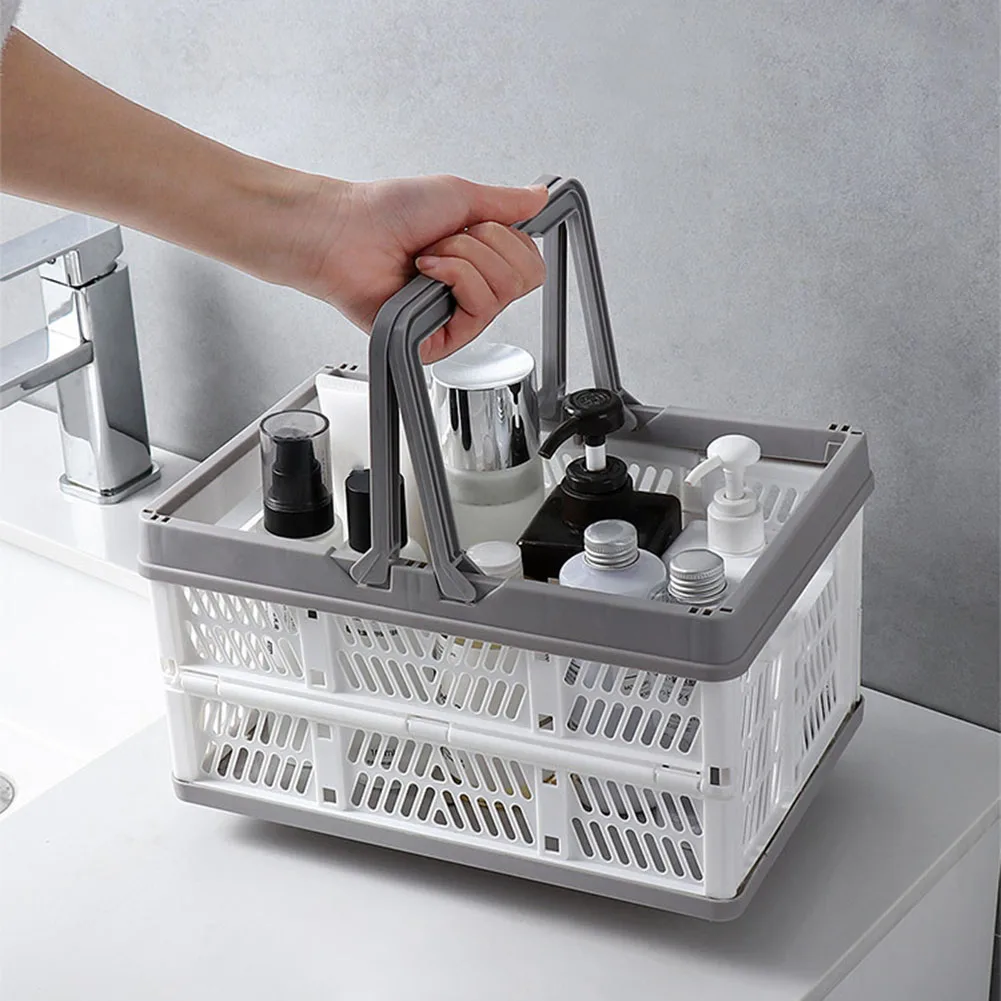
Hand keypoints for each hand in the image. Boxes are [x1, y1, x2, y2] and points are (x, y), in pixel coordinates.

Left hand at [284, 174, 547, 361]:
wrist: (347, 232)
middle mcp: (472, 292)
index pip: (530, 263)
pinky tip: (422, 274)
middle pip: (524, 279)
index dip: (509, 238)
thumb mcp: (459, 195)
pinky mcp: (441, 341)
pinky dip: (453, 278)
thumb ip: (505, 202)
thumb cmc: (388, 212)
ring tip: (428, 256)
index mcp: (480, 262)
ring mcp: (457, 319)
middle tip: (446, 239)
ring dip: (464, 259)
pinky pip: (478, 312)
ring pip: (502, 292)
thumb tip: (539, 196)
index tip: (477, 223)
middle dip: (485, 245)